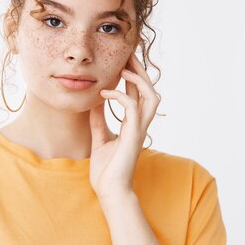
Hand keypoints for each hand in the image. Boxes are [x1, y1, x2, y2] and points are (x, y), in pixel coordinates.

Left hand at [88, 52, 160, 200]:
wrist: (109, 191)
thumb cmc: (105, 171)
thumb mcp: (99, 139)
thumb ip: (98, 121)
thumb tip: (93, 104)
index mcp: (133, 124)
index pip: (137, 94)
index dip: (132, 75)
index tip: (123, 60)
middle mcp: (140, 124)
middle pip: (149, 89)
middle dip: (140, 70)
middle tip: (128, 53)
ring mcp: (139, 129)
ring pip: (151, 96)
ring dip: (138, 80)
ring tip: (123, 69)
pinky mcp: (133, 136)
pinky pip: (131, 107)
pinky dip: (119, 95)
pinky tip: (104, 92)